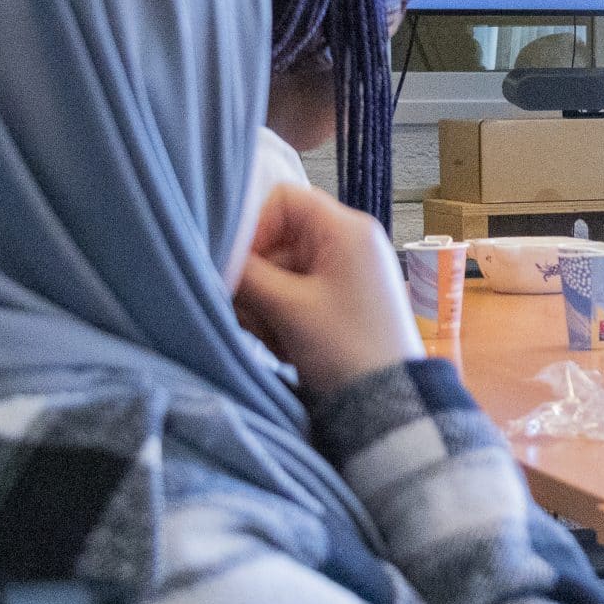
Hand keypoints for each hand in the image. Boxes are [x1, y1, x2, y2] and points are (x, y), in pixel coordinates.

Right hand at [234, 184, 424, 397]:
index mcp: (347, 230)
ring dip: (265, 303)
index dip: (254, 228)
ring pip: (281, 270)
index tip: (240, 267)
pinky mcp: (341, 300)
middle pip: (278, 239)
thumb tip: (212, 257)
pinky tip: (285, 345)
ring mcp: (346, 272)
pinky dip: (282, 316)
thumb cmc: (348, 349)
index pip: (284, 200)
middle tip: (249, 315)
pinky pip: (296, 293)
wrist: (390, 403)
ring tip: (274, 338)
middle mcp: (349, 242)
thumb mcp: (289, 308)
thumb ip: (247, 275)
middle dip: (257, 278)